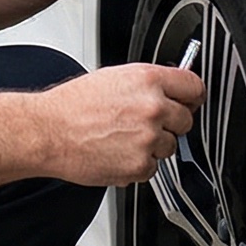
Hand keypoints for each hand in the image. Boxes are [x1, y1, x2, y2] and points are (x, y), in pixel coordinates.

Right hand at [40, 63, 205, 185]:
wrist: (49, 132)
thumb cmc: (73, 105)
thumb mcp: (115, 77)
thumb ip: (148, 84)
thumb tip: (169, 90)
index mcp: (149, 80)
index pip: (195, 87)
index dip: (192, 97)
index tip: (190, 102)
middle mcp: (153, 108)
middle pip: (187, 119)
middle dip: (171, 123)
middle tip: (146, 123)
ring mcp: (149, 138)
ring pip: (170, 146)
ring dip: (153, 145)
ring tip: (123, 137)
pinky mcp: (140, 165)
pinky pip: (153, 167)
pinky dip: (138, 164)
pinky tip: (117, 152)